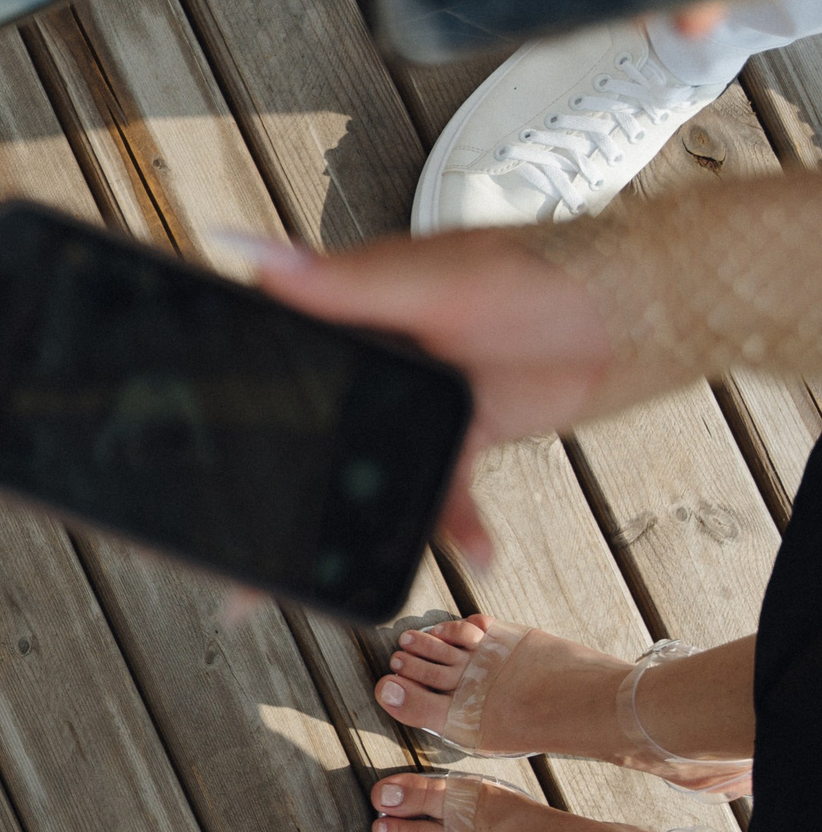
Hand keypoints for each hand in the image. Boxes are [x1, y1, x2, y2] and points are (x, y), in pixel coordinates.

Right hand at [242, 230, 616, 566]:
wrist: (640, 315)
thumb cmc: (547, 271)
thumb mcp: (438, 279)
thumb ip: (345, 280)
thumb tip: (251, 248)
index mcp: (347, 306)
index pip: (263, 356)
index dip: (220, 405)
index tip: (191, 459)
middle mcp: (370, 355)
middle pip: (303, 433)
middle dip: (274, 500)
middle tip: (242, 566)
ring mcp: (412, 400)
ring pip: (362, 476)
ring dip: (350, 532)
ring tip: (329, 582)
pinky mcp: (456, 436)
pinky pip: (437, 493)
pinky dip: (453, 525)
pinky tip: (474, 551)